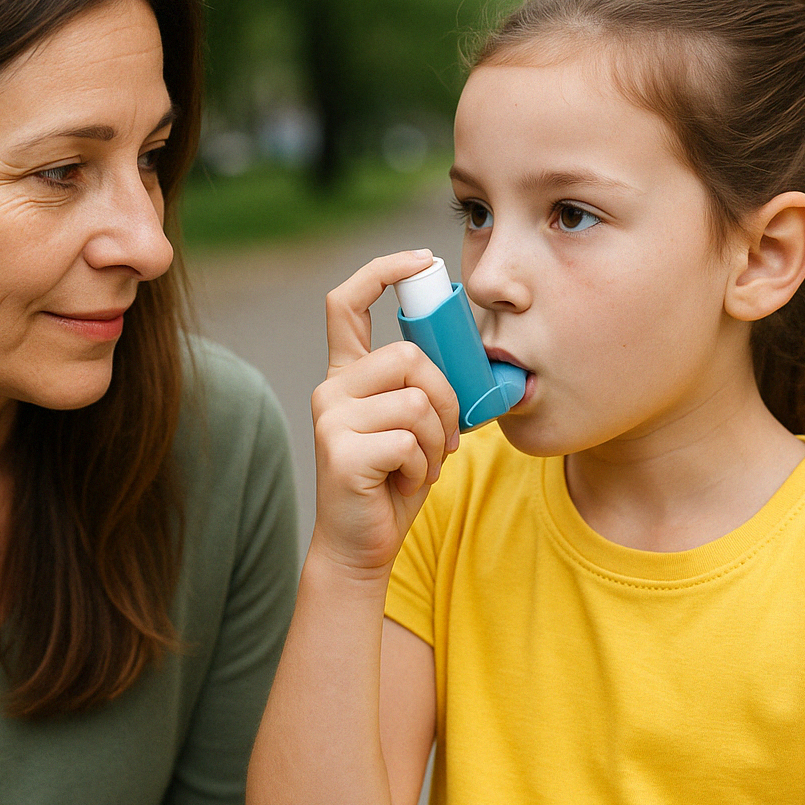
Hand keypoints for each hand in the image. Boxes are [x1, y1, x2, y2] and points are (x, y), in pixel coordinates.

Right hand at [311, 250, 460, 575]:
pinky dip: (424, 467)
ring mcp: (330, 418)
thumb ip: (426, 387)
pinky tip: (403, 483)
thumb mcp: (414, 425)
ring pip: (415, 399)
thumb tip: (474, 357)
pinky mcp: (339, 451)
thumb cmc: (394, 482)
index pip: (347, 302)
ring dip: (438, 439)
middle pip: (408, 356)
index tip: (420, 260)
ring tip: (422, 464)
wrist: (361, 544)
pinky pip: (410, 440)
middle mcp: (331, 388)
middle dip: (445, 398)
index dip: (382, 271)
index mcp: (347, 374)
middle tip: (445, 437)